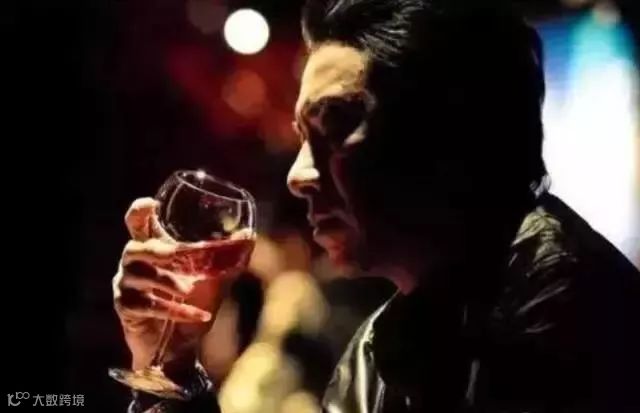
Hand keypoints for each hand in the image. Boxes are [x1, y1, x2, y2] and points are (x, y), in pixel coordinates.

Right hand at [113, 198, 220, 372]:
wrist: (182, 346)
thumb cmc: (195, 303)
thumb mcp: (215, 278)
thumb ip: (228, 257)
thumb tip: (248, 235)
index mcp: (153, 248)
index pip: (136, 222)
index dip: (139, 211)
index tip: (152, 204)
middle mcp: (134, 263)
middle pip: (135, 247)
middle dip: (160, 250)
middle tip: (180, 254)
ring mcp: (126, 286)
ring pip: (142, 275)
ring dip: (169, 282)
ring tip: (190, 290)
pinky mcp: (126, 309)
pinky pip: (149, 305)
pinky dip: (176, 310)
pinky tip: (198, 315)